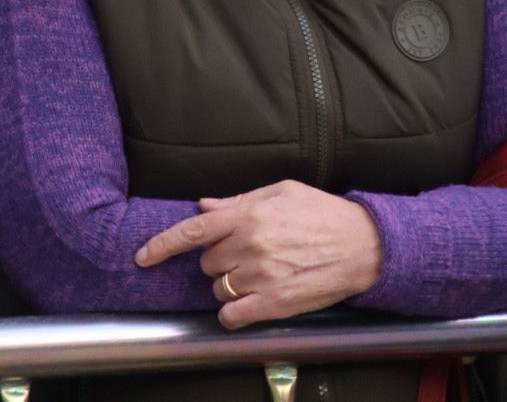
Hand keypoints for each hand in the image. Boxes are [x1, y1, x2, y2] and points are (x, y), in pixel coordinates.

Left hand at [135, 180, 382, 328]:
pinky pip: (232, 315)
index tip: (142, 256)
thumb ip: (240, 201)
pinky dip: (233, 311)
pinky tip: (249, 301)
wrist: (364, 246)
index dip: (162, 245)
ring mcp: (261, 277)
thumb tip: (204, 205)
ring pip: (219, 289)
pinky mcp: (274, 303)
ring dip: (230, 284)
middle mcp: (251, 246)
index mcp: (250, 215)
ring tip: (259, 273)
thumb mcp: (283, 193)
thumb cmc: (325, 214)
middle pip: (207, 263)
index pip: (193, 230)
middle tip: (247, 253)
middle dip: (219, 259)